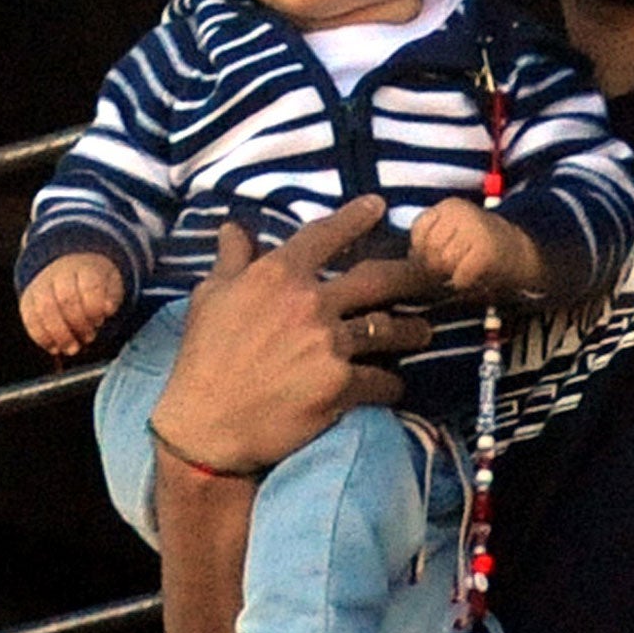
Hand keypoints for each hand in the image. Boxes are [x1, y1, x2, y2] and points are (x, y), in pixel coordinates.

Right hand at [18, 252, 123, 356]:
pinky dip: (42, 338)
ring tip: (73, 349)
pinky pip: (30, 320)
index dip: (95, 307)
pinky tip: (55, 348)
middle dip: (79, 324)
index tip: (100, 320)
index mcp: (85, 268)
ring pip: (45, 310)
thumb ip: (112, 297)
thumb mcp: (111, 284)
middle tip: (89, 338)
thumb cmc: (95, 282)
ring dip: (60, 335)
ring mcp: (41, 286)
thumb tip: (108, 308)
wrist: (69, 269)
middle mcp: (60, 273)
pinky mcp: (28, 300)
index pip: (89, 286)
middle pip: (66, 299)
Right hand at [147, 196, 439, 473]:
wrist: (206, 426)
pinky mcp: (340, 385)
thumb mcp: (209, 298)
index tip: (378, 206)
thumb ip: (231, 260)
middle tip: (430, 275)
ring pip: (389, 329)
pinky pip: (381, 380)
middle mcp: (311, 303)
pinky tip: (395, 385)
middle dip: (410, 275)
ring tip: (423, 332)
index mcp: (279, 276)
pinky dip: (391, 383)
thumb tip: (234, 227)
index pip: (325, 235)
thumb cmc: (203, 358)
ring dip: (411, 331)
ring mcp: (329, 344)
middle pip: (377, 279)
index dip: (355, 217)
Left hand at [410, 199, 544, 294]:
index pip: (418, 231)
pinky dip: (464, 285)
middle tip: (452, 271)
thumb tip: (406, 261)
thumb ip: (430, 240)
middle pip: (428, 250)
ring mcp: (475, 232)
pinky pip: (459, 278)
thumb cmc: (482, 248)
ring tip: (463, 274)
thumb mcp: (454, 232)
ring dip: (449, 278)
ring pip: (441, 265)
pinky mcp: (485, 255)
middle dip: (433, 268)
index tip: (439, 257)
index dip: (421, 250)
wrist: (526, 254)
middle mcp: (462, 213)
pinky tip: (475, 280)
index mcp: (451, 206)